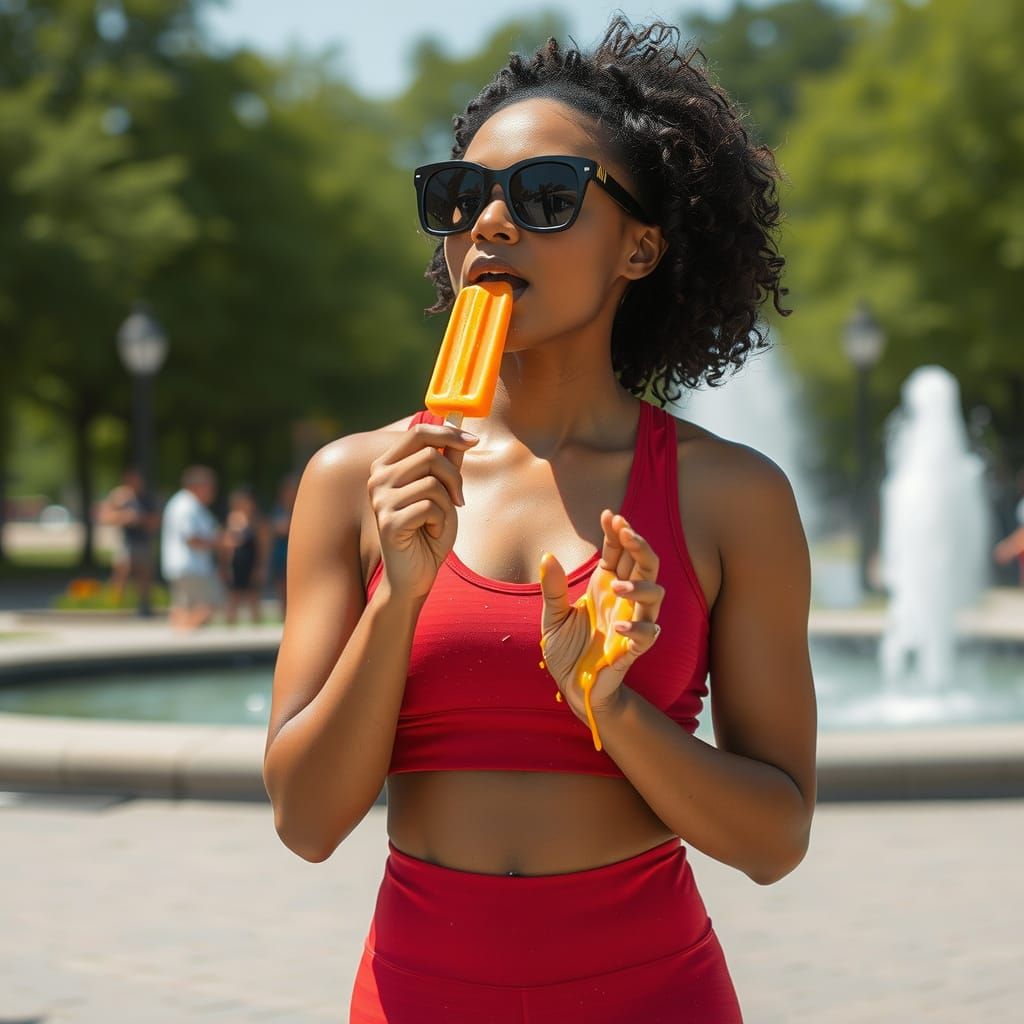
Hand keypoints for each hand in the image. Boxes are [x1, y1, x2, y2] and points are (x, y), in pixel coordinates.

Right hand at [368, 422, 478, 598]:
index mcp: (386, 466)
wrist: (414, 574)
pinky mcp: (389, 522)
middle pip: (430, 456)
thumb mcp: (443, 492)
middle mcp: (378, 479)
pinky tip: (431, 532)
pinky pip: (430, 508)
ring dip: (447, 504)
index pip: (418, 433)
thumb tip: (463, 435)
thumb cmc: (428, 531)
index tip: (474, 442)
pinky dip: (441, 521)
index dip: (448, 432)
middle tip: (458, 500)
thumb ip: (448, 463)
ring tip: (438, 520)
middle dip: (454, 478)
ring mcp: (380, 500)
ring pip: (433, 483)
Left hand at [539, 509, 664, 748]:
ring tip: (616, 586)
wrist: (573, 689)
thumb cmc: (567, 651)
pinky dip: (637, 628)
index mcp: (605, 586)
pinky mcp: (632, 649)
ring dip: (640, 586)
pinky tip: (617, 626)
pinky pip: (647, 634)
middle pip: (645, 564)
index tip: (609, 515)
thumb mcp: (552, 618)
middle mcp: (622, 600)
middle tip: (626, 532)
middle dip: (639, 545)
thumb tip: (548, 556)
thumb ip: (552, 589)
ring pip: (655, 595)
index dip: (617, 532)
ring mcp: (631, 623)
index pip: (618, 552)